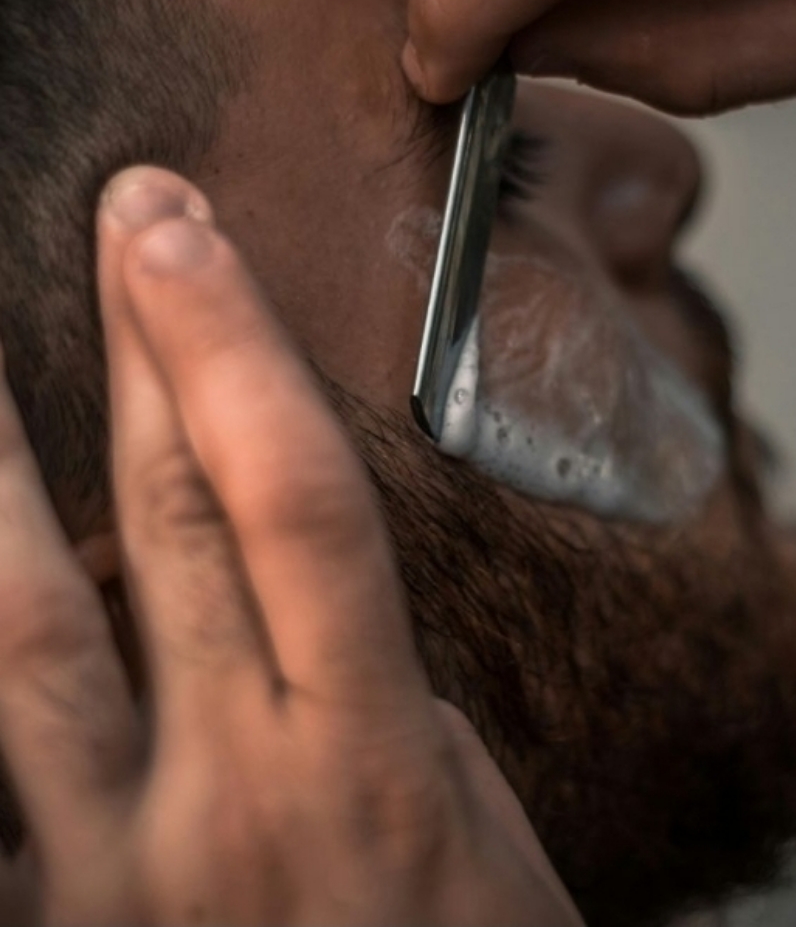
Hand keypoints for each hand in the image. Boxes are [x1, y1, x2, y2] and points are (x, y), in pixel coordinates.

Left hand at [0, 167, 582, 925]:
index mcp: (367, 762)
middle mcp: (229, 799)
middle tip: (127, 213)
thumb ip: (378, 704)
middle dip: (147, 350)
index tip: (190, 233)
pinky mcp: (39, 917)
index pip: (294, 506)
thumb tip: (315, 609)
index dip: (236, 352)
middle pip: (169, 526)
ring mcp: (105, 871)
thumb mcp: (475, 824)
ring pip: (21, 629)